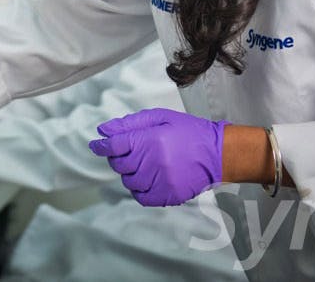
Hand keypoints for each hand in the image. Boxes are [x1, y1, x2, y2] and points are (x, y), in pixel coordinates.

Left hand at [88, 108, 226, 206]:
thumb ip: (130, 123)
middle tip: (129, 152)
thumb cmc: (189, 131)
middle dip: (118, 157)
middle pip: (119, 164)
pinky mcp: (168, 195)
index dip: (101, 146)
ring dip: (130, 173)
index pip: (114, 145)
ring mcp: (161, 181)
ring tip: (144, 164)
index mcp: (151, 140)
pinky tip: (147, 179)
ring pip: (129, 181)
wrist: (218, 153)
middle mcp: (153, 162)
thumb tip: (103, 130)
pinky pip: (141, 197)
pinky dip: (139, 190)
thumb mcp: (161, 118)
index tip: (96, 145)